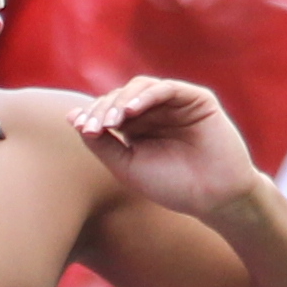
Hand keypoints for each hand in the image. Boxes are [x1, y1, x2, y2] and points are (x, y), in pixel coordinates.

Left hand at [70, 76, 258, 218]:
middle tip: (93, 126)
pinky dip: (146, 96)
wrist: (213, 199)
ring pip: (140, 88)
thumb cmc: (172, 186)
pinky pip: (166, 88)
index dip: (92, 115)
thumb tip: (73, 118)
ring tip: (111, 121)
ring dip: (121, 101)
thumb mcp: (127, 166)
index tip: (79, 126)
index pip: (108, 110)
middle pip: (120, 96)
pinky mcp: (196, 99)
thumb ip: (102, 143)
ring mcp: (176, 103)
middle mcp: (155, 111)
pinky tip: (130, 111)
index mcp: (137, 127)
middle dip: (103, 109)